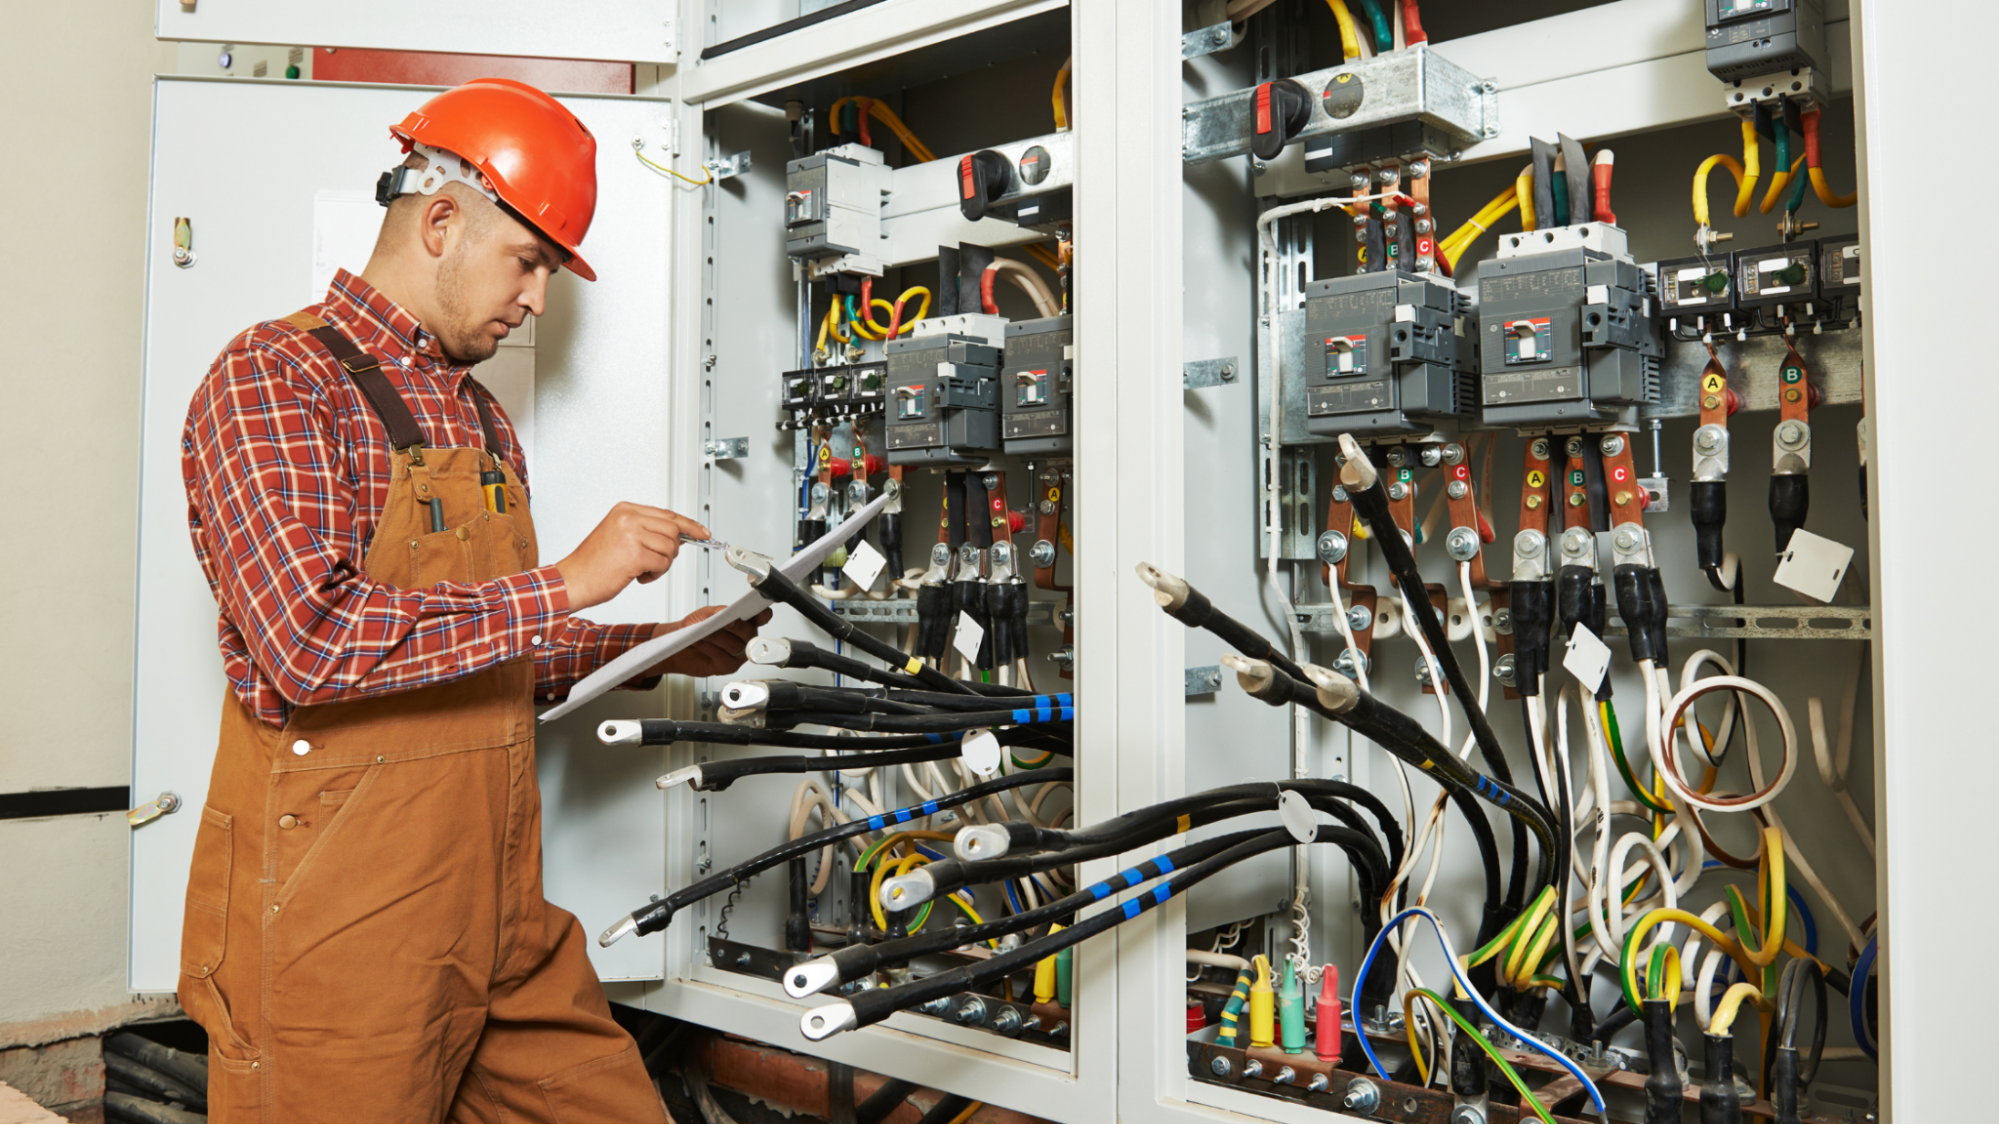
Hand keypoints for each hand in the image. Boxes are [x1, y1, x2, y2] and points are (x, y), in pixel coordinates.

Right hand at [553, 502, 708, 610]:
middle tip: (657, 562)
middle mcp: (628, 517)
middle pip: (673, 529)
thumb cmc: (593, 564)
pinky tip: (638, 576)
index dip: (689, 525)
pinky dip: (655, 575)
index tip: (703, 533)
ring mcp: (631, 533)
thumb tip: (679, 535)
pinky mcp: (634, 553)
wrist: (571, 581)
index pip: (668, 514)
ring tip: (642, 570)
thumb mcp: (619, 536)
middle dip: (672, 550)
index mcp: (625, 509)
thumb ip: (646, 530)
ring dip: (662, 565)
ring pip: (670, 548)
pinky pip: (662, 564)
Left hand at [644, 606, 772, 679]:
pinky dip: (710, 648)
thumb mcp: (702, 615)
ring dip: (719, 637)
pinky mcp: (728, 667)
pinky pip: (724, 658)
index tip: (760, 613)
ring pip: (736, 646)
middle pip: (750, 634)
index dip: (763, 615)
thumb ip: (716, 611)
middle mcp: (744, 639)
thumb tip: (725, 611)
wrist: (680, 647)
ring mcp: (738, 654)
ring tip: (705, 632)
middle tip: (727, 622)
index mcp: (743, 622)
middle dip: (738, 627)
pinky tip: (701, 642)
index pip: (760, 618)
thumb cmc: (694, 629)